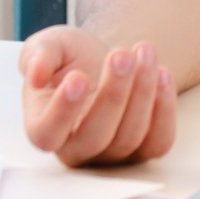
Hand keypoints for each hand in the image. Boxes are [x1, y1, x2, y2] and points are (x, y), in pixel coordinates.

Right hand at [18, 24, 176, 166]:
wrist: (106, 60)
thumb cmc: (72, 58)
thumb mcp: (50, 45)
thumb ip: (37, 56)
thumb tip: (35, 74)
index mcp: (44, 125)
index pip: (47, 133)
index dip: (62, 110)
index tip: (77, 77)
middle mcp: (76, 148)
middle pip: (94, 137)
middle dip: (113, 93)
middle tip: (121, 54)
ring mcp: (111, 153)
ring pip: (128, 137)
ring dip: (142, 91)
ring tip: (145, 51)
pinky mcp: (143, 148)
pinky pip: (158, 142)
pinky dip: (165, 110)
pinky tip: (162, 74)